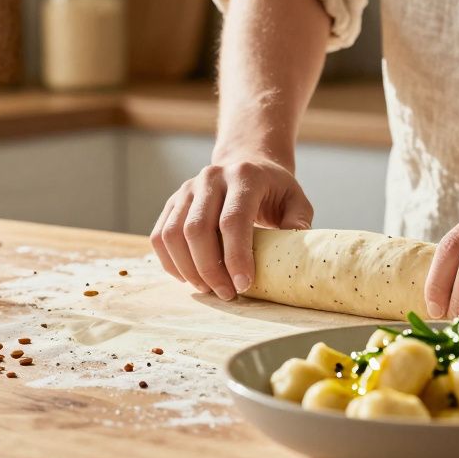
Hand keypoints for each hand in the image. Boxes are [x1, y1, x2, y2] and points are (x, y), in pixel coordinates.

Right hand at [150, 156, 312, 299]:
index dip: (236, 256)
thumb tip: (290, 252)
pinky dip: (170, 262)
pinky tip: (189, 278)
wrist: (247, 164)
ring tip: (209, 288)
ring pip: (173, 234)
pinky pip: (160, 236)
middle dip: (210, 269)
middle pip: (197, 229)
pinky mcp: (172, 201)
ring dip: (188, 269)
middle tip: (227, 293)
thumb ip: (297, 223)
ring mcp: (187, 188)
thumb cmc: (274, 190)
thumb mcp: (295, 200)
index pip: (232, 220)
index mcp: (244, 176)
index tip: (243, 285)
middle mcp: (211, 178)